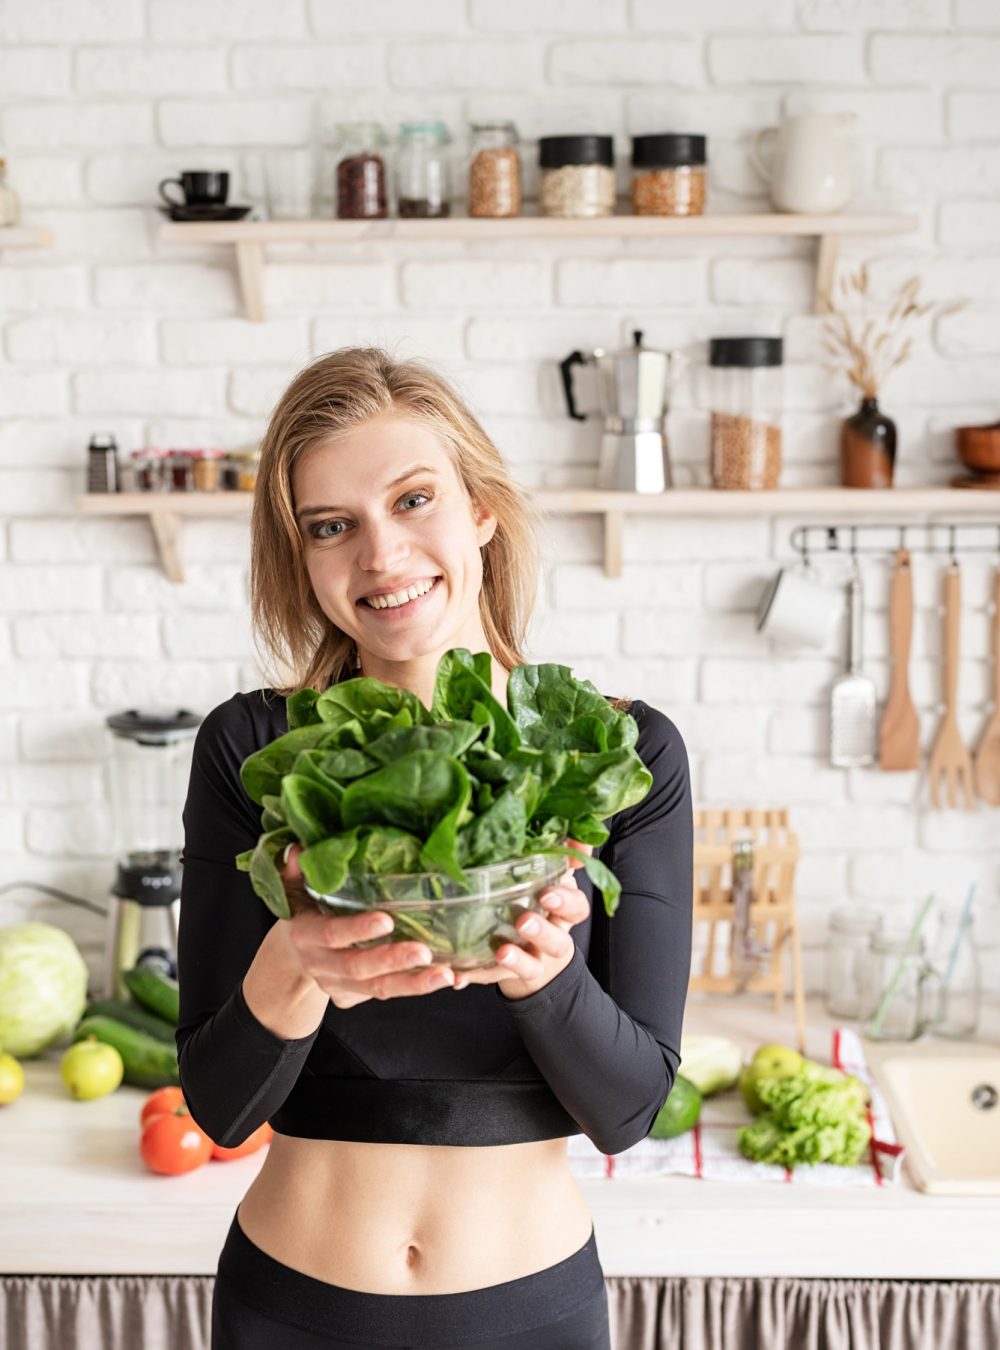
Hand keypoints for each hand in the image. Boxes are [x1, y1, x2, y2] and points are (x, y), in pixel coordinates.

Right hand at [279, 844, 459, 1009]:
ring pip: (377, 989)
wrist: (293, 957)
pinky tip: (447, 978)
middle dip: (391, 960)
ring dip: (413, 984)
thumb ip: (298, 871)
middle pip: (357, 967)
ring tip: (444, 975)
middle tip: (424, 952)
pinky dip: (416, 987)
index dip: (356, 929)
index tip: (386, 920)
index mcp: (305, 935)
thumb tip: (298, 848)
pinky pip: (386, 993)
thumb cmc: (305, 912)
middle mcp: (320, 965)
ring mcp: (336, 985)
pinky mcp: (352, 997)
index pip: (330, 934)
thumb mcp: (296, 890)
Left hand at [450, 841, 593, 1000]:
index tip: (547, 893)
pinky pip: (488, 978)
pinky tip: (457, 976)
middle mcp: (551, 940)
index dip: (566, 902)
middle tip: (523, 921)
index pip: (576, 909)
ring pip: (530, 965)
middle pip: (557, 941)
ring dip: (516, 959)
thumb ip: (563, 854)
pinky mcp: (503, 975)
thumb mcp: (552, 877)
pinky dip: (473, 976)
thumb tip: (582, 835)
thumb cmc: (541, 904)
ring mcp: (531, 961)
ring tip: (501, 951)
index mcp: (562, 914)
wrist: (535, 958)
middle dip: (541, 932)